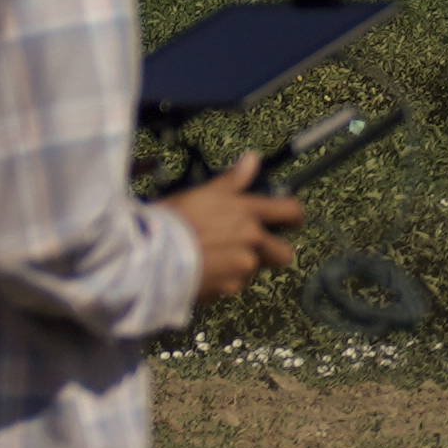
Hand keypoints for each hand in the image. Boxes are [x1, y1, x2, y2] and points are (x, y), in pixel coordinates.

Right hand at [164, 167, 306, 310]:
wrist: (151, 254)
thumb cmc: (174, 219)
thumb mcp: (202, 193)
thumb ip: (232, 181)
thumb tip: (253, 159)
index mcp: (247, 212)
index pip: (290, 211)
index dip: (295, 217)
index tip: (292, 222)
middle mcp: (253, 239)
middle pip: (284, 254)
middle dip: (273, 253)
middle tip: (251, 249)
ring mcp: (243, 266)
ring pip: (255, 270)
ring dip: (242, 267)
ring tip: (215, 259)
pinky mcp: (231, 288)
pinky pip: (235, 286)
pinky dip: (224, 282)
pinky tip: (204, 273)